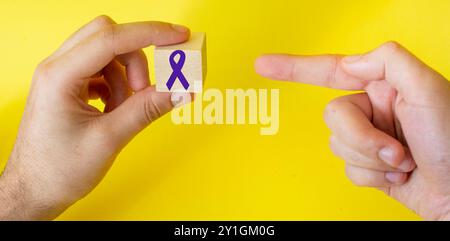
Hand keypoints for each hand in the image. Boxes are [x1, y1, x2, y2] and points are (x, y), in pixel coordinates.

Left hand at [0, 16, 190, 219]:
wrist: (34, 190)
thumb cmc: (59, 170)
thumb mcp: (109, 139)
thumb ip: (146, 109)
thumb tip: (181, 90)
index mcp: (59, 76)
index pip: (111, 38)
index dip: (150, 33)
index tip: (179, 36)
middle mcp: (56, 68)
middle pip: (107, 36)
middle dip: (135, 58)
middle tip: (145, 89)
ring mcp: (60, 75)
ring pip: (106, 54)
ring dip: (125, 76)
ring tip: (123, 110)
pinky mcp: (68, 85)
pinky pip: (101, 70)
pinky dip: (116, 85)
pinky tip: (114, 110)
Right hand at [255, 42, 449, 219]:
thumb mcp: (429, 89)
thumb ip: (388, 61)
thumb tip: (352, 62)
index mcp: (383, 85)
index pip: (331, 70)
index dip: (294, 68)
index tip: (264, 65)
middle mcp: (373, 109)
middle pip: (333, 116)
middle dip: (362, 137)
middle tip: (394, 147)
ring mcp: (368, 138)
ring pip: (337, 145)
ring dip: (371, 159)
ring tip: (402, 161)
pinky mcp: (366, 164)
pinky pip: (347, 168)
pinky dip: (372, 176)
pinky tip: (397, 174)